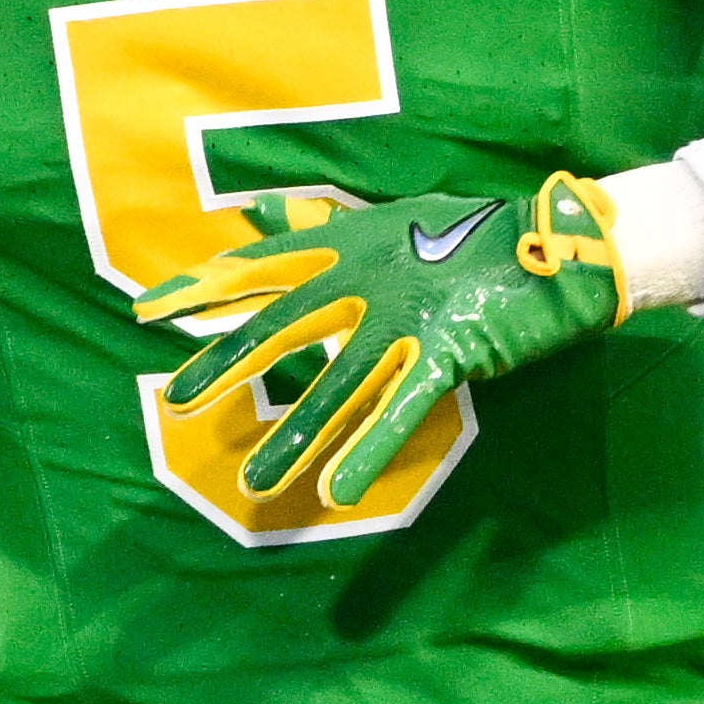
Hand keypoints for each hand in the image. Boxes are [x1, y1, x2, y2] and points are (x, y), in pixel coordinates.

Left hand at [137, 176, 624, 507]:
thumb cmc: (473, 232)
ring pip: (336, 385)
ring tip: (252, 481)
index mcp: (351, 244)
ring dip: (293, 436)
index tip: (148, 310)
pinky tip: (334, 492)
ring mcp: (405, 319)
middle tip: (174, 399)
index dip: (203, 288)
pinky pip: (398, 411)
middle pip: (282, 325)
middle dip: (226, 363)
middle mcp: (367, 280)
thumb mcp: (391, 218)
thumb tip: (267, 210)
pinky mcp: (446, 353)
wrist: (555, 242)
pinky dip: (367, 453)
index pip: (261, 265)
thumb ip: (327, 226)